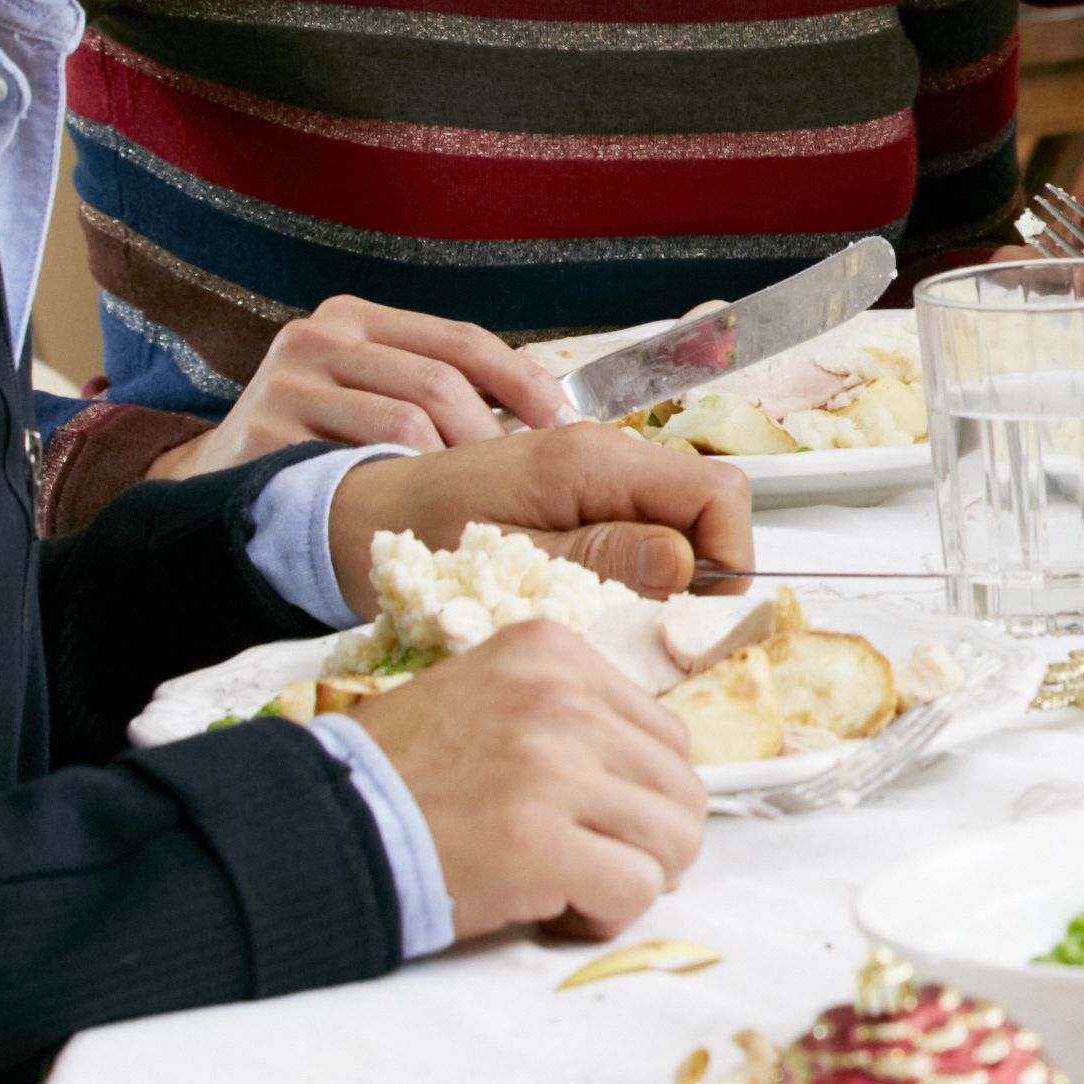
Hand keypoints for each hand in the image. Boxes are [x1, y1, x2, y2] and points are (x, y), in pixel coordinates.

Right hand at [167, 296, 566, 476]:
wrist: (215, 485)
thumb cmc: (319, 444)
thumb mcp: (372, 397)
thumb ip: (440, 392)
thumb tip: (553, 419)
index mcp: (356, 319)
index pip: (461, 340)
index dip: (524, 381)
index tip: (570, 424)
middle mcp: (317, 337)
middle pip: (438, 382)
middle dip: (495, 438)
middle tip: (527, 484)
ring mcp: (285, 381)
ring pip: (405, 425)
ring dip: (452, 472)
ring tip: (476, 506)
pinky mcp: (264, 432)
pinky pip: (358, 465)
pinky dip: (400, 491)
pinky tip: (419, 515)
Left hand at [332, 426, 755, 615]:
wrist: (356, 521)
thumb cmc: (420, 539)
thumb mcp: (510, 564)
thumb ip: (598, 561)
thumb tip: (683, 564)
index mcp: (594, 461)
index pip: (718, 493)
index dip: (728, 557)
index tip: (696, 614)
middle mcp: (606, 456)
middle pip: (706, 509)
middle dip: (697, 574)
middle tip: (647, 626)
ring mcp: (597, 475)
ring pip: (679, 524)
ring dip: (662, 578)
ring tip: (608, 616)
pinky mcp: (584, 499)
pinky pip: (642, 532)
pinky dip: (633, 574)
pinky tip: (588, 602)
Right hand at [337, 624, 711, 941]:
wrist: (315, 829)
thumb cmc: (400, 780)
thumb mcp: (488, 702)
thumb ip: (570, 720)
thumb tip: (654, 775)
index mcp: (551, 653)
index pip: (665, 733)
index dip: (637, 792)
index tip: (591, 818)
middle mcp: (560, 698)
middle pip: (681, 787)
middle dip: (646, 840)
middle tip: (588, 862)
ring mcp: (553, 767)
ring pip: (674, 840)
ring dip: (630, 878)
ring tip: (567, 885)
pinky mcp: (540, 842)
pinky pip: (636, 890)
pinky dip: (605, 915)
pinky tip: (553, 909)